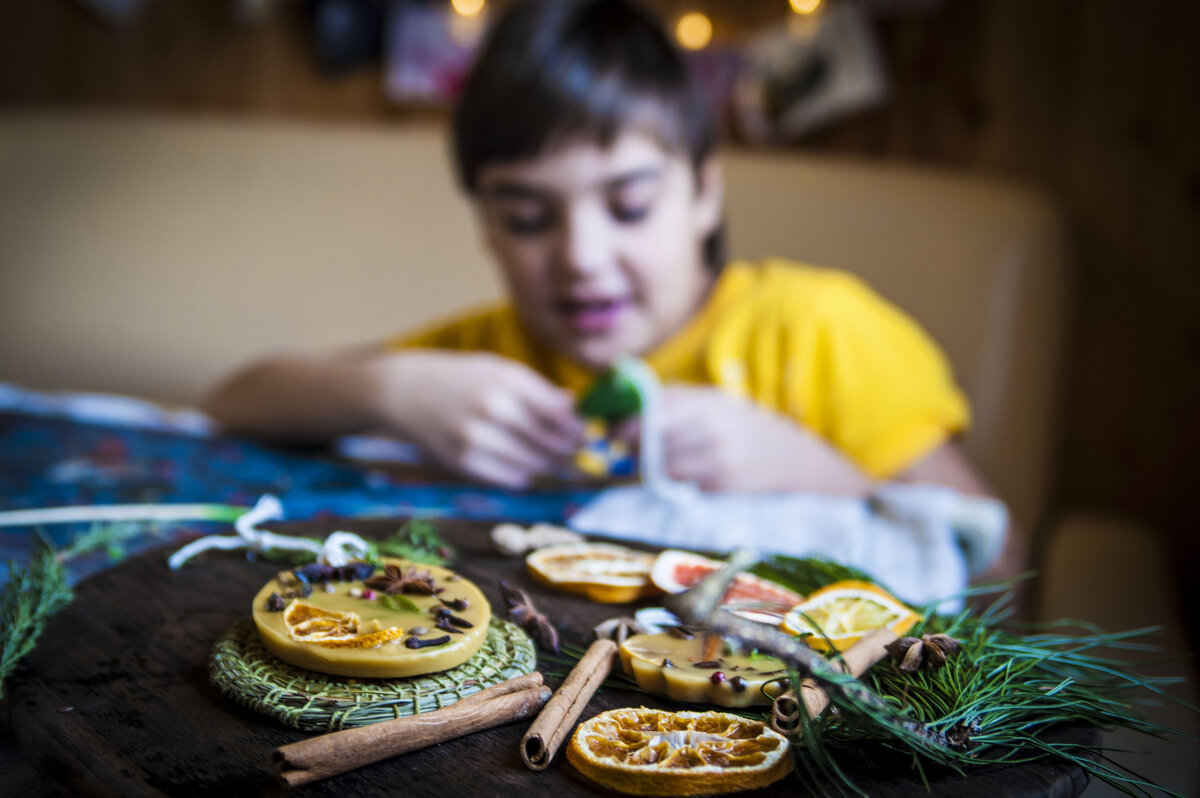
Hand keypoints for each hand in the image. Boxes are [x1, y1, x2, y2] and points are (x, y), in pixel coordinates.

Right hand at [368, 351, 583, 488]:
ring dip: (548, 465)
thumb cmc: (457, 377)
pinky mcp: (464, 462)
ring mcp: (477, 438)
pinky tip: (525, 466)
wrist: (403, 391)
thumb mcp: (496, 368)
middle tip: (573, 450)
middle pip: (550, 442)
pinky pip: (510, 478)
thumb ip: (535, 388)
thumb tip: (572, 406)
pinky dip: (524, 475)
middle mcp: (494, 408)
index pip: (559, 413)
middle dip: (567, 449)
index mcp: (507, 380)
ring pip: (534, 464)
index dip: (576, 426)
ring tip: (552, 459)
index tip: (582, 430)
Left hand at [619, 384, 873, 494]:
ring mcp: (718, 458)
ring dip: (653, 468)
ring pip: (663, 466)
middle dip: (635, 449)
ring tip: (658, 465)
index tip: (613, 433)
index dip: (626, 425)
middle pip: (653, 441)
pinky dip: (679, 482)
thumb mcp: (715, 401)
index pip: (652, 411)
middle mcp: (713, 427)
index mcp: (708, 401)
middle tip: (629, 452)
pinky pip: (683, 484)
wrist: (794, 460)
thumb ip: (675, 401)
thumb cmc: (744, 427)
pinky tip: (690, 476)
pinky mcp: (723, 485)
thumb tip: (627, 410)